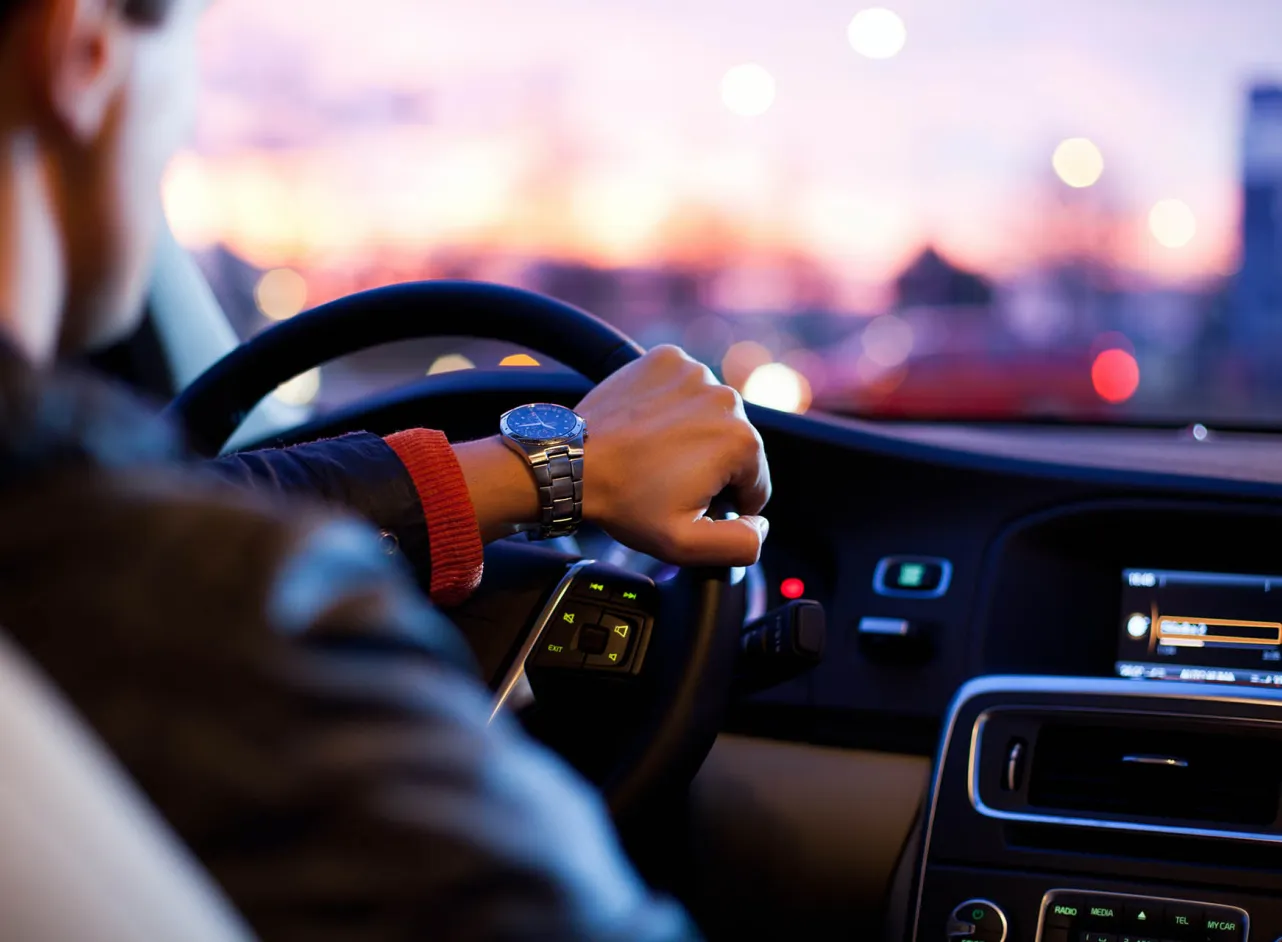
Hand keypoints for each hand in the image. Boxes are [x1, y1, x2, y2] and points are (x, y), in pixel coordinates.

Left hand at [575, 345, 770, 566]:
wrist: (572, 462)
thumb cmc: (624, 501)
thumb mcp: (686, 544)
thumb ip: (740, 544)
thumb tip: (761, 525)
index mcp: (741, 441)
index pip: (755, 483)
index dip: (724, 503)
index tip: (688, 502)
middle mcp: (726, 398)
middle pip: (735, 446)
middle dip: (710, 467)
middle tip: (666, 480)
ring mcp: (695, 372)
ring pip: (711, 415)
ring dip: (693, 434)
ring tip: (655, 453)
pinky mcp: (667, 359)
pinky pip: (685, 388)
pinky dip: (673, 405)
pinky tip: (649, 426)